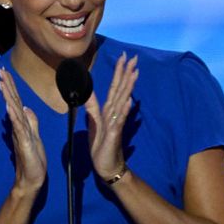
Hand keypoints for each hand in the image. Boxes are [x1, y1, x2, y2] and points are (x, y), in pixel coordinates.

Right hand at [0, 68, 46, 193]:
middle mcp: (18, 126)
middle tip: (0, 70)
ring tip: (2, 83)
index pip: (15, 101)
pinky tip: (9, 106)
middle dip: (6, 85)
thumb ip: (31, 121)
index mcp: (21, 123)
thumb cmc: (33, 159)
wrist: (32, 179)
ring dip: (7, 96)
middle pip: (11, 102)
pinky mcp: (23, 142)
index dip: (11, 86)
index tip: (5, 72)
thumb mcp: (35, 136)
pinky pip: (18, 126)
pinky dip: (14, 115)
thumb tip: (26, 107)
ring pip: (13, 111)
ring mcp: (19, 133)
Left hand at [84, 52, 137, 180]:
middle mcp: (114, 114)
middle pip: (121, 90)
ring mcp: (116, 123)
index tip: (124, 57)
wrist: (106, 166)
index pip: (114, 87)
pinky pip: (120, 121)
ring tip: (134, 73)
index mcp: (108, 110)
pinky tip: (129, 101)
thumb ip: (92, 107)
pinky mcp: (115, 134)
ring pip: (122, 101)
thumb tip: (88, 91)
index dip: (119, 72)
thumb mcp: (93, 123)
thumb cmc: (101, 145)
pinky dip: (125, 111)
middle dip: (127, 74)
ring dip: (128, 88)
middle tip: (134, 58)